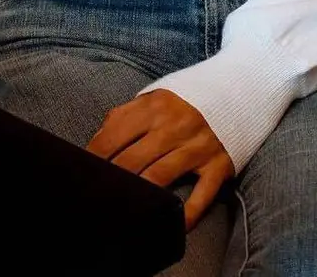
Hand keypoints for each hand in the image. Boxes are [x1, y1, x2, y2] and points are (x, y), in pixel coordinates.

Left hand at [86, 89, 233, 230]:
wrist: (233, 91)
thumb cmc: (182, 102)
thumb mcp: (153, 98)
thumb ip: (125, 116)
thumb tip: (96, 143)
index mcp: (154, 107)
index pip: (115, 135)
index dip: (95, 157)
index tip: (82, 173)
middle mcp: (175, 125)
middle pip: (133, 159)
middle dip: (112, 180)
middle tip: (96, 197)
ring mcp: (197, 146)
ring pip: (161, 176)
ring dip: (140, 194)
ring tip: (122, 209)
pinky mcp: (218, 165)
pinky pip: (202, 194)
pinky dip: (189, 212)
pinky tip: (174, 224)